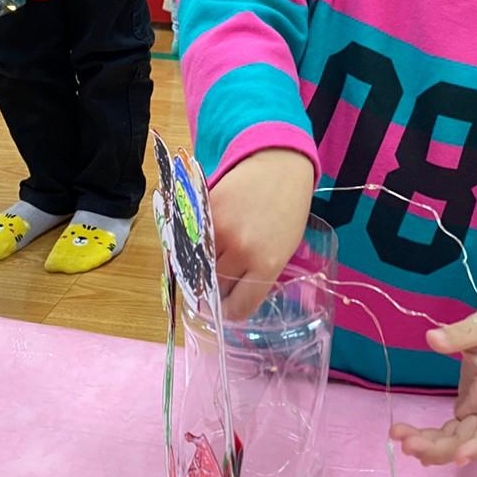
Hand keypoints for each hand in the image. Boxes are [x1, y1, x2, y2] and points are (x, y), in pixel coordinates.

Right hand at [207, 149, 314, 320]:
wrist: (279, 166)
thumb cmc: (287, 210)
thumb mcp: (281, 250)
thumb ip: (256, 274)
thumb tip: (228, 295)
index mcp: (266, 265)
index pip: (237, 307)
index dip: (229, 311)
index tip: (225, 307)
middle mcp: (240, 251)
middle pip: (213, 288)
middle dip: (212, 291)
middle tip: (213, 286)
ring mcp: (218, 230)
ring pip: (197, 267)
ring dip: (200, 269)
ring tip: (206, 263)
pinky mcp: (203, 212)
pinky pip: (190, 242)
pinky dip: (191, 247)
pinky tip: (199, 244)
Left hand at [391, 309, 476, 466]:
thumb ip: (457, 334)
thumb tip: (431, 337)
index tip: (459, 459)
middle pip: (466, 440)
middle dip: (438, 449)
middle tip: (406, 444)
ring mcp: (476, 410)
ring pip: (455, 440)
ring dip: (429, 445)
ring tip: (398, 437)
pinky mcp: (466, 407)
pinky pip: (448, 431)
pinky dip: (430, 437)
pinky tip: (409, 440)